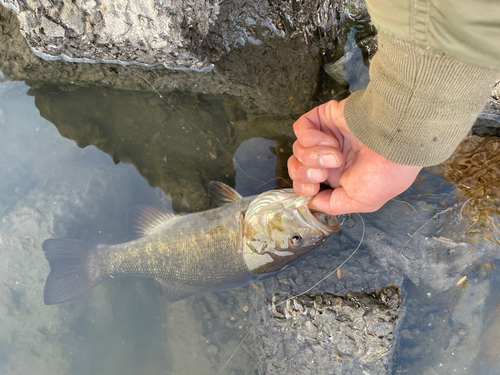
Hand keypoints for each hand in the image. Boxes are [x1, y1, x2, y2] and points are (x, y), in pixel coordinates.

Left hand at [288, 99, 421, 214]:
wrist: (394, 143)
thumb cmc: (386, 173)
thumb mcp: (361, 201)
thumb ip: (332, 205)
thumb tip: (311, 203)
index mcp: (339, 176)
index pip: (304, 183)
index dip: (303, 188)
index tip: (315, 188)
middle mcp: (330, 157)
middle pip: (296, 167)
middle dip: (304, 175)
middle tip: (322, 174)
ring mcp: (326, 135)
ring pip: (297, 149)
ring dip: (313, 157)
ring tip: (335, 156)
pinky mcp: (324, 117)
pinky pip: (300, 129)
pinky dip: (311, 139)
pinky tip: (330, 142)